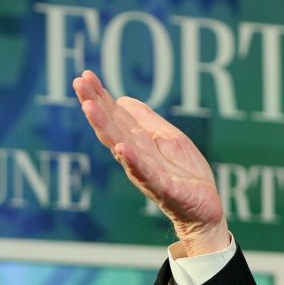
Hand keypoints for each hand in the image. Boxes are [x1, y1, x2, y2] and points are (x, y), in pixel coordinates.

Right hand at [73, 70, 228, 255]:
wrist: (203, 209)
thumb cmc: (185, 175)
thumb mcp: (169, 140)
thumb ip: (147, 122)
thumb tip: (123, 99)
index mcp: (139, 144)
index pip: (116, 117)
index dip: (101, 97)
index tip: (85, 76)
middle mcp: (137, 157)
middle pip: (112, 128)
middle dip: (95, 105)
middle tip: (78, 83)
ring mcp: (148, 172)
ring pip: (122, 147)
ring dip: (105, 127)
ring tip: (89, 107)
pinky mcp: (164, 188)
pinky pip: (146, 174)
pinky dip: (133, 161)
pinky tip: (122, 148)